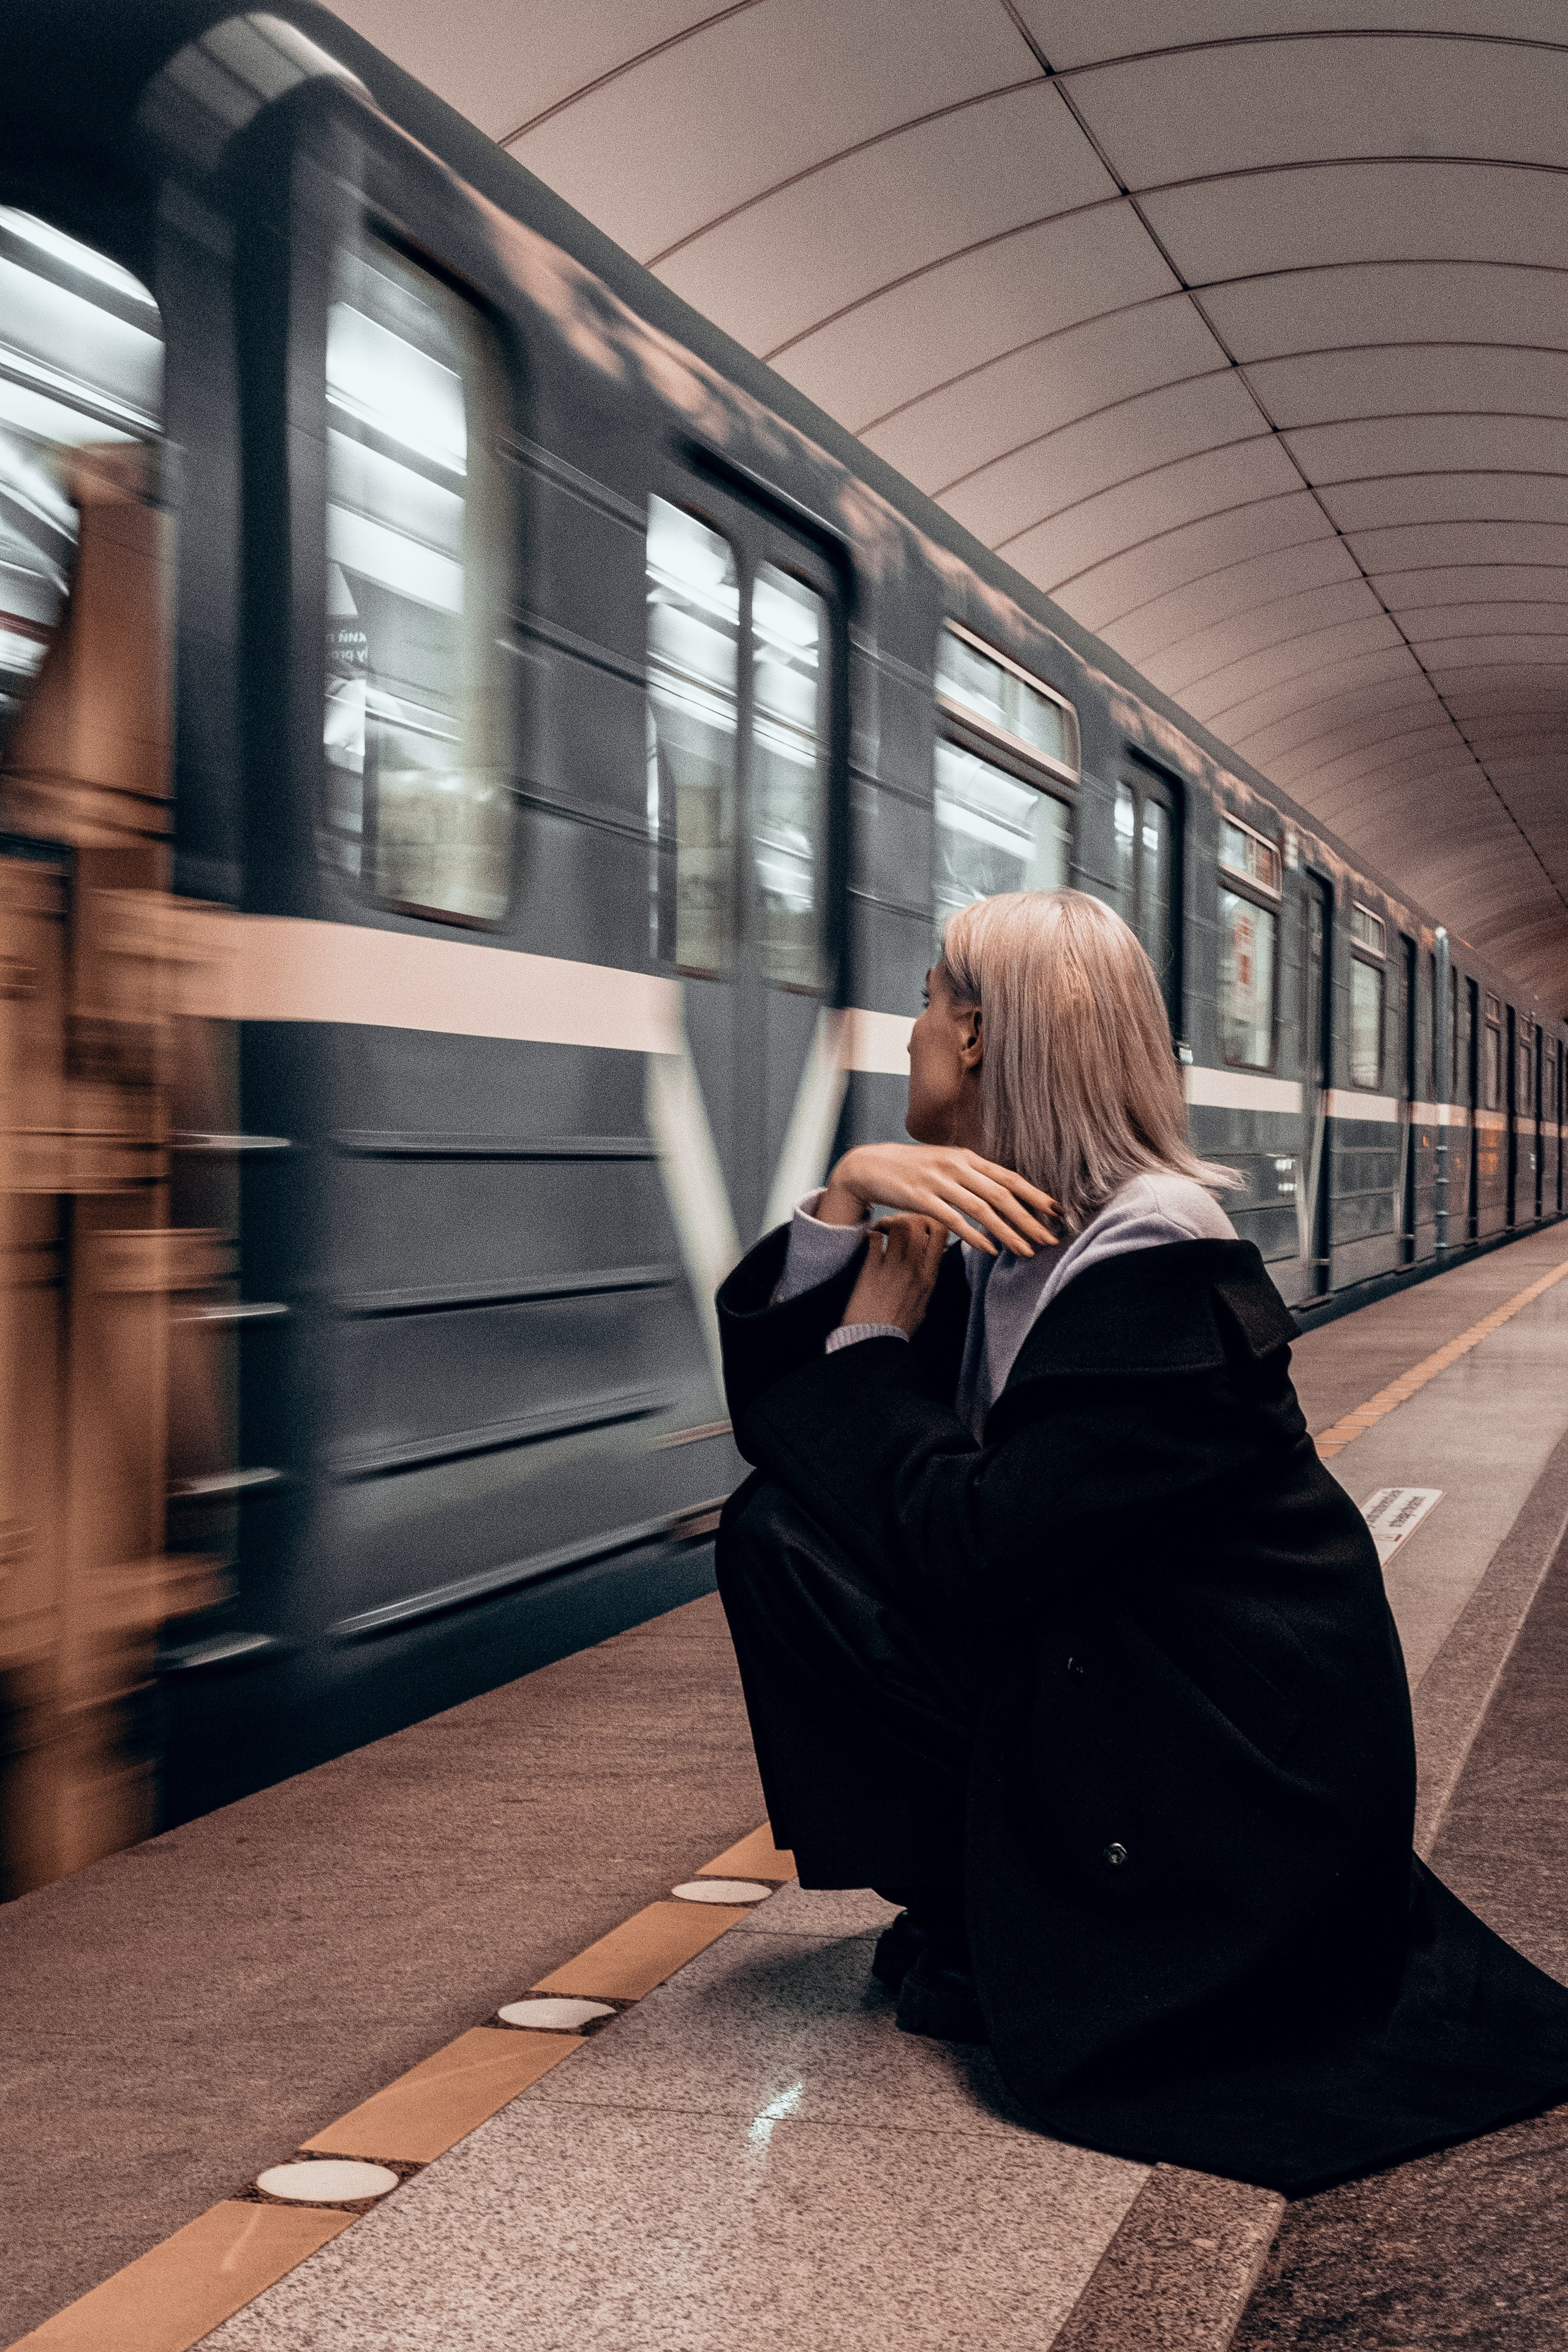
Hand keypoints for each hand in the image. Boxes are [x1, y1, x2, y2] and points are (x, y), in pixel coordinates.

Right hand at [816, 1142, 1056, 1256]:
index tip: (1057, 1212)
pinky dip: (975, 1236)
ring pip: (982, 1209)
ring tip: (1026, 1251)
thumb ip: (973, 1176)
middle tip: (1049, 1239)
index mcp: (967, 1157)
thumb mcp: (946, 1163)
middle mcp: (956, 1166)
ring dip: (1008, 1232)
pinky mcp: (921, 1198)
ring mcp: (939, 1181)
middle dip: (1029, 1219)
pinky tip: (990, 1250)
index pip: (1009, 1177)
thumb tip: (1005, 1192)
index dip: (1035, 1195)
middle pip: (1002, 1195)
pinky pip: (954, 1220)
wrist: (869, 1165)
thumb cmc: (911, 1168)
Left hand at [841, 1214, 947, 1334]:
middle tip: (897, 1225)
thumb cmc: (896, 1326)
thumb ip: (927, 1280)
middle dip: (909, 1217)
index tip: (920, 1226)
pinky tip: (871, 1239)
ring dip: (890, 1222)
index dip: (931, 1220)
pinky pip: (875, 1238)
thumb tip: (929, 1263)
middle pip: (921, 1223)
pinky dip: (873, 1233)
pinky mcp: (872, 1270)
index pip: (941, 1233)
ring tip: (883, 1229)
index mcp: (929, 1276)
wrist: (874, 1341)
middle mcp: (914, 1268)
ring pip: (899, 1226)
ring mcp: (894, 1268)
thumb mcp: (922, 1302)